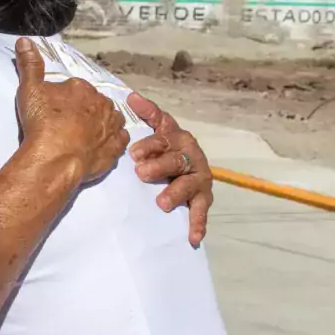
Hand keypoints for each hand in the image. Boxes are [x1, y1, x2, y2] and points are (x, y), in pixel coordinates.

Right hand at [15, 38, 129, 182]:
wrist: (55, 158)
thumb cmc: (42, 123)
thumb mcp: (30, 89)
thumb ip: (30, 65)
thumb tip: (25, 40)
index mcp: (81, 87)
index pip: (76, 88)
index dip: (65, 99)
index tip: (55, 110)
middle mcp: (101, 103)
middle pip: (94, 103)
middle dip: (84, 110)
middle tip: (67, 124)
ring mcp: (112, 126)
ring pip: (111, 118)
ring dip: (102, 123)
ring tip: (85, 135)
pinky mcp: (116, 147)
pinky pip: (120, 139)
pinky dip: (113, 140)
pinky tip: (101, 145)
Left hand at [127, 94, 212, 247]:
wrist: (189, 162)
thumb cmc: (167, 146)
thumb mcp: (159, 128)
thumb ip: (148, 114)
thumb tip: (131, 97)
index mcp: (178, 139)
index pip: (164, 140)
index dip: (149, 145)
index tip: (133, 153)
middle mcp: (192, 157)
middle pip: (176, 161)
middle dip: (159, 167)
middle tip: (141, 174)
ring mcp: (199, 178)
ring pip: (189, 185)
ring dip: (176, 193)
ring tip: (161, 203)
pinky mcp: (203, 197)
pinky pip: (202, 210)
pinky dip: (198, 223)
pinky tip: (193, 237)